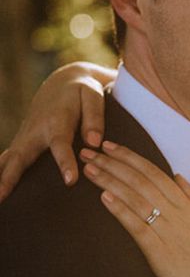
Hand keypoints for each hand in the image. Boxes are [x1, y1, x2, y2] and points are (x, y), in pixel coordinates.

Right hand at [0, 62, 114, 200]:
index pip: (60, 144)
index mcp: (57, 120)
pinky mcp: (22, 141)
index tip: (70, 180)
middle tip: (1, 196)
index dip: (65, 161)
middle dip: (10, 176)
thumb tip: (94, 143)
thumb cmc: (82, 90)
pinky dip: (0, 173)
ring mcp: (25, 136)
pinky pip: (8, 159)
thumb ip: (94, 117)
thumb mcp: (92, 96)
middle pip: (21, 156)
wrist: (64, 80)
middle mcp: (36, 130)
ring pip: (9, 159)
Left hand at [81, 141, 189, 276]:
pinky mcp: (159, 251)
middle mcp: (176, 212)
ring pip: (135, 198)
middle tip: (90, 151)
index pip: (155, 173)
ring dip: (110, 181)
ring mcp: (167, 230)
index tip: (112, 148)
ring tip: (90, 170)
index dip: (132, 159)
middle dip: (114, 164)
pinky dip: (120, 210)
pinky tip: (104, 198)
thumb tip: (178, 176)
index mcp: (188, 204)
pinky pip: (137, 225)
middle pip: (141, 181)